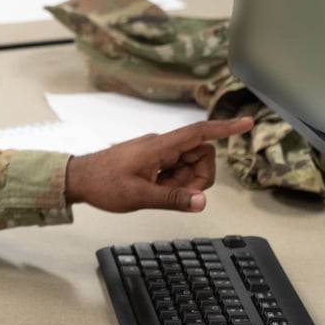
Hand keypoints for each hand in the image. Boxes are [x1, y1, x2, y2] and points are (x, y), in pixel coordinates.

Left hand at [65, 116, 253, 212]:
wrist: (77, 179)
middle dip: (196, 178)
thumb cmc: (103, 183)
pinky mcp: (152, 161)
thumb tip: (202, 201)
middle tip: (174, 194)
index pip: (199, 133)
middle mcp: (161, 146)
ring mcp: (156, 153)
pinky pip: (175, 171)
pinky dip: (172, 184)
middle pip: (200, 156)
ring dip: (182, 183)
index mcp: (159, 147)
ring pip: (188, 166)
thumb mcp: (139, 196)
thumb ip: (172, 199)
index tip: (247, 123)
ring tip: (157, 193)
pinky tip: (153, 191)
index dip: (224, 128)